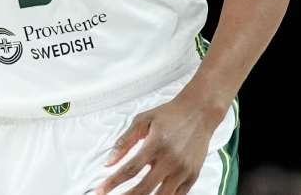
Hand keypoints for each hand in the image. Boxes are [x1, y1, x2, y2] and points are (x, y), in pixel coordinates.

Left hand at [94, 92, 220, 194]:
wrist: (199, 112)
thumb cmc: (170, 115)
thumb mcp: (142, 120)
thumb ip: (124, 142)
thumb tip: (109, 162)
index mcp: (156, 144)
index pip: (130, 170)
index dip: (112, 183)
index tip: (100, 191)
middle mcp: (170, 160)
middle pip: (144, 188)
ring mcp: (183, 170)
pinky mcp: (193, 176)